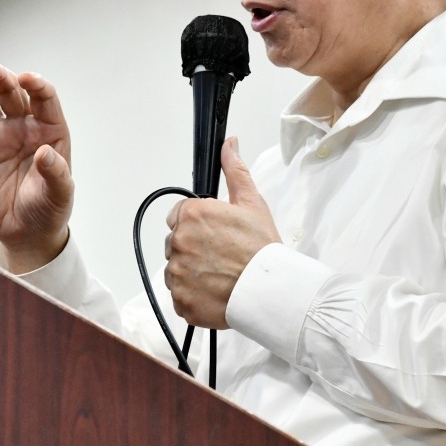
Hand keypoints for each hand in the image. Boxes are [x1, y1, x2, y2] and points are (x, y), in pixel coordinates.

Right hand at [0, 61, 72, 273]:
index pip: (44, 98)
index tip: (25, 79)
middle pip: (10, 94)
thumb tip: (45, 153)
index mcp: (49, 130)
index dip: (36, 85)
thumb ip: (55, 173)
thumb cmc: (49, 209)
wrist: (25, 233)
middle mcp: (22, 127)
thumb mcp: (59, 194)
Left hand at [164, 137, 280, 328]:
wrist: (270, 289)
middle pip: (176, 242)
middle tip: (221, 255)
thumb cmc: (261, 247)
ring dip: (192, 272)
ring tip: (219, 274)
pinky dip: (194, 295)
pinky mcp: (181, 300)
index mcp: (192, 216)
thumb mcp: (251, 203)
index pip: (179, 215)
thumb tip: (229, 145)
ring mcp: (178, 274)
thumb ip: (234, 171)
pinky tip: (215, 290)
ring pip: (177, 270)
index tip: (215, 233)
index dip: (198, 223)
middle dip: (193, 247)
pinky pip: (180, 295)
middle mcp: (179, 243)